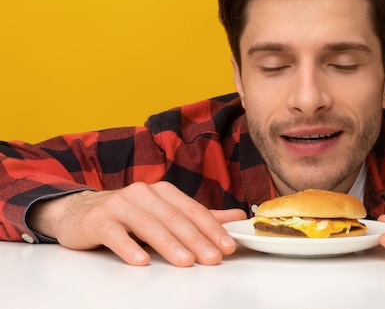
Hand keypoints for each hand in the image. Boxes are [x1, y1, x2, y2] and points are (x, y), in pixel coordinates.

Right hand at [27, 181, 246, 266]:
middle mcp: (143, 194)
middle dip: (196, 239)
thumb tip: (237, 217)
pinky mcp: (98, 220)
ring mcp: (119, 205)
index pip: (193, 210)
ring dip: (169, 244)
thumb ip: (199, 217)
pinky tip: (141, 261)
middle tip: (212, 258)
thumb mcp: (164, 213)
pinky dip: (129, 247)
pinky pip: (115, 234)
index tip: (228, 246)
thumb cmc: (127, 215)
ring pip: (148, 225)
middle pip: (174, 218)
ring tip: (185, 261)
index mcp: (163, 192)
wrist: (79, 212)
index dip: (213, 228)